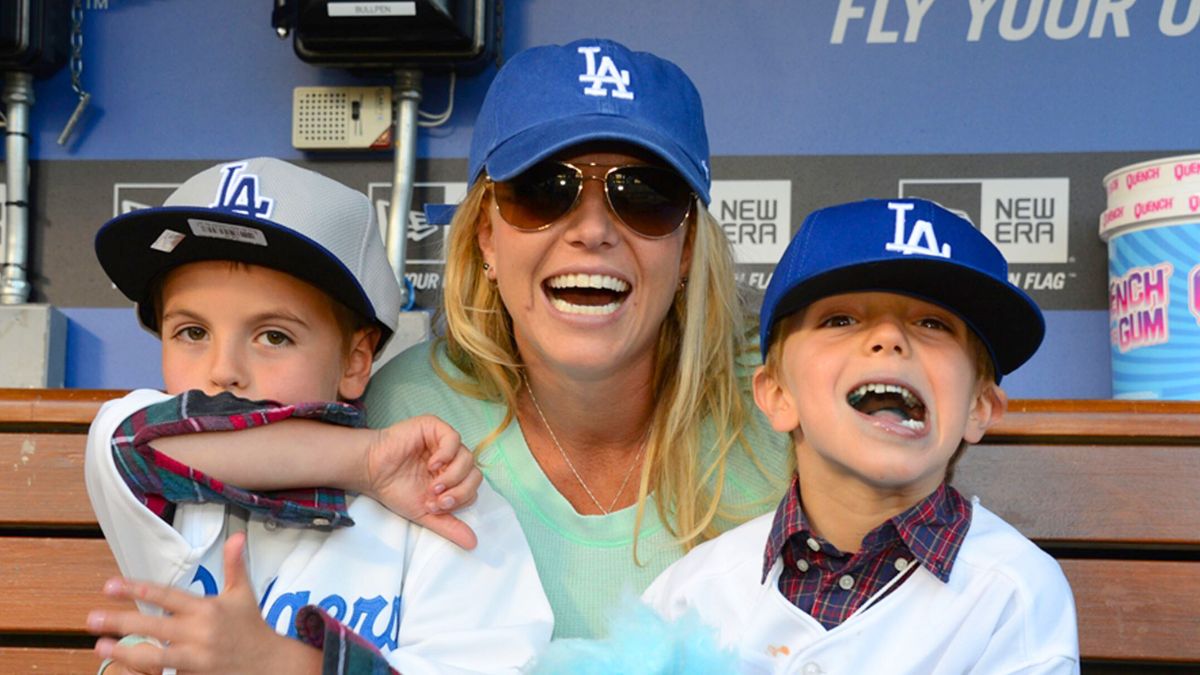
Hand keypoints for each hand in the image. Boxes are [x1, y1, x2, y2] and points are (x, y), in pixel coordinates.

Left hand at [88, 533, 319, 673]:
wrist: (269, 664)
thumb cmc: (252, 627)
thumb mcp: (243, 594)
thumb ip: (235, 565)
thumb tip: (236, 536)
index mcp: (207, 609)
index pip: (166, 595)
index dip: (138, 589)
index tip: (111, 586)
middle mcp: (199, 633)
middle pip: (153, 626)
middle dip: (120, 622)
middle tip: (92, 619)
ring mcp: (196, 658)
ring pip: (153, 656)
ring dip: (124, 652)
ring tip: (100, 646)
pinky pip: (163, 674)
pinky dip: (142, 672)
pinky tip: (123, 669)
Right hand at [364, 415, 482, 549]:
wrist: (371, 471)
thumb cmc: (395, 489)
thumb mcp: (425, 513)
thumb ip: (449, 527)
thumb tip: (473, 544)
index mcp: (453, 478)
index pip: (472, 489)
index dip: (457, 500)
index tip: (434, 507)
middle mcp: (452, 459)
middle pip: (474, 475)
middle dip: (458, 491)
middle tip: (435, 498)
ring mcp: (444, 442)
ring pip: (468, 458)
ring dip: (451, 477)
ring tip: (431, 485)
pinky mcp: (435, 427)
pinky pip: (454, 439)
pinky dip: (447, 455)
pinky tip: (431, 464)